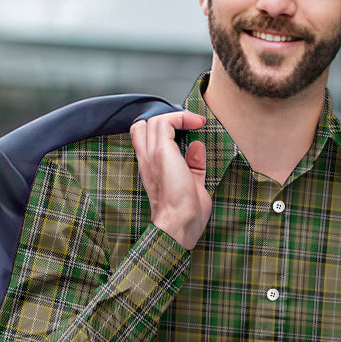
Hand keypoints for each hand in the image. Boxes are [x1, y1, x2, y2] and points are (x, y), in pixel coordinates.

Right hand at [130, 110, 209, 249]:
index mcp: (150, 169)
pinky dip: (181, 117)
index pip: (143, 138)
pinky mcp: (161, 152)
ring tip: (195, 122)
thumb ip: (193, 165)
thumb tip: (197, 146)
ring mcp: (151, 155)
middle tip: (188, 125)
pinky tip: (197, 123)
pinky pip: (166, 122)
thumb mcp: (192, 184)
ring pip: (153, 120)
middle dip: (165, 120)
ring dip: (176, 117)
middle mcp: (146, 160)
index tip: (187, 129)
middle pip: (143, 125)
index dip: (162, 129)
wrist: (179, 224)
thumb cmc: (186, 214)